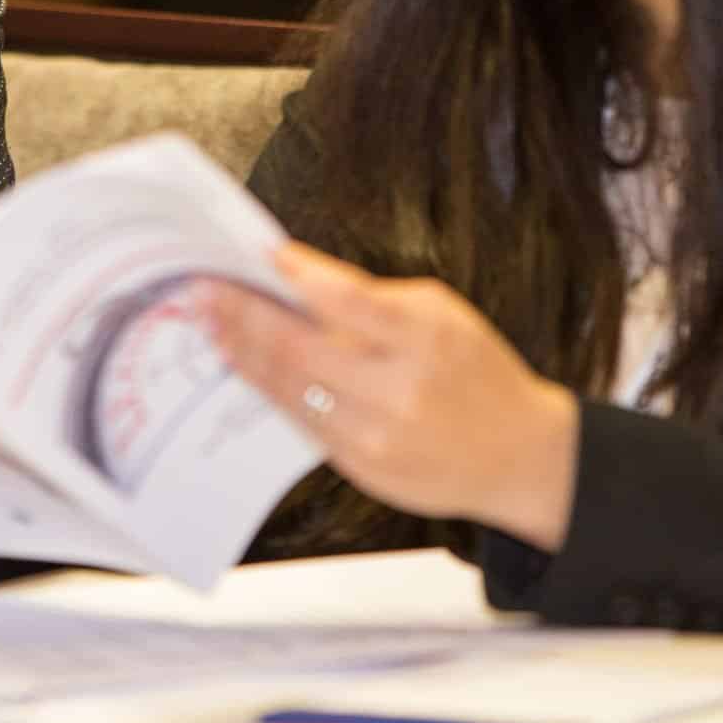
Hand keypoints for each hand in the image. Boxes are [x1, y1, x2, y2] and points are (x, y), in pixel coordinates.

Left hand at [204, 244, 581, 550]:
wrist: (517, 456)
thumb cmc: (474, 371)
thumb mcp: (443, 316)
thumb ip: (373, 300)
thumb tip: (297, 279)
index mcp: (427, 338)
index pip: (347, 299)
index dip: (298, 275)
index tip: (259, 255)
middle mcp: (401, 390)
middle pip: (300, 348)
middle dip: (244, 315)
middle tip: (205, 291)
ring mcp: (379, 435)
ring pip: (290, 389)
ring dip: (243, 353)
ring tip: (211, 323)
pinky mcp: (363, 468)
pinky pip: (301, 423)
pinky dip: (268, 390)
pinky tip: (245, 365)